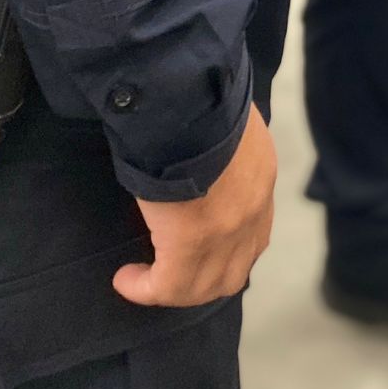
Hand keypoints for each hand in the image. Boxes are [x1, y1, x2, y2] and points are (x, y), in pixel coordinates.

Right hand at [114, 100, 276, 307]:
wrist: (190, 100)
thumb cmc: (202, 99)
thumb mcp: (226, 120)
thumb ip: (222, 144)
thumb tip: (197, 147)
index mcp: (261, 176)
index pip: (254, 232)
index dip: (227, 249)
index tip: (200, 248)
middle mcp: (252, 211)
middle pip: (233, 272)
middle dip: (203, 280)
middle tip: (172, 273)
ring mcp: (226, 233)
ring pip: (203, 287)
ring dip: (174, 289)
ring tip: (146, 280)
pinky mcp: (190, 246)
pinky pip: (167, 287)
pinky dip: (145, 289)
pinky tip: (126, 280)